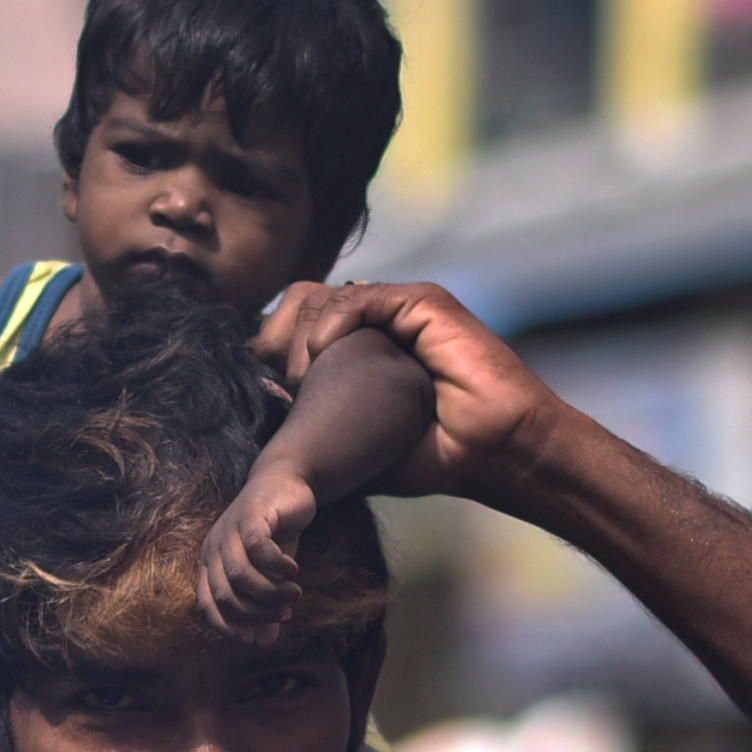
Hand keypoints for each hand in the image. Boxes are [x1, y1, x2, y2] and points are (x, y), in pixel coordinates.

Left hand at [196, 468, 320, 638]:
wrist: (286, 483)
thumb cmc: (274, 533)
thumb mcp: (270, 574)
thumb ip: (265, 605)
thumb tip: (265, 643)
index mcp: (210, 565)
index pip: (207, 605)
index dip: (228, 626)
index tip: (254, 638)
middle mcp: (214, 549)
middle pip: (225, 594)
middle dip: (256, 612)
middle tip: (285, 614)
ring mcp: (229, 531)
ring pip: (240, 575)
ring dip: (269, 592)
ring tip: (294, 594)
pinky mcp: (250, 516)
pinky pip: (258, 549)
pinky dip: (276, 565)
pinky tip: (295, 571)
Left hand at [253, 281, 553, 501]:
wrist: (492, 453)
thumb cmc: (431, 455)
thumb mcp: (356, 443)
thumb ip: (315, 423)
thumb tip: (260, 429)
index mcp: (358, 348)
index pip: (293, 326)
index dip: (268, 349)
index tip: (259, 385)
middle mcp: (376, 322)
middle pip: (298, 302)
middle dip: (273, 338)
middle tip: (272, 379)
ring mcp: (398, 310)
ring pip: (320, 296)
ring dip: (299, 337)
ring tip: (301, 379)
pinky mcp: (422, 302)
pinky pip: (359, 296)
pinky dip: (332, 322)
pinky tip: (322, 354)